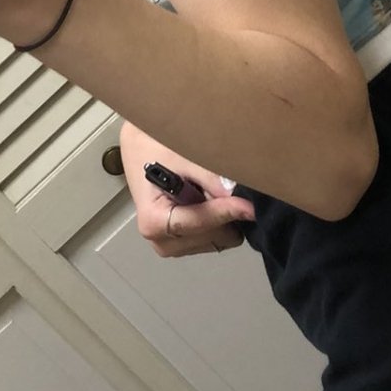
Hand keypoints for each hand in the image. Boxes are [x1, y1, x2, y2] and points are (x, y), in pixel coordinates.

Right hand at [118, 122, 256, 258]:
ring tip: (208, 189)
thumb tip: (233, 193)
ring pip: (219, 240)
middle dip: (225, 215)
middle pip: (214, 238)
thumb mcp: (180, 155)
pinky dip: (219, 219)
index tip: (250, 207)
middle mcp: (161, 241)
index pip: (199, 223)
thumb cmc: (153, 147)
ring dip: (223, 217)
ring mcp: (172, 245)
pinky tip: (206, 197)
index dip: (226, 214)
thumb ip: (206, 176)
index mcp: (154, 221)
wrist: (140, 146)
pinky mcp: (182, 243)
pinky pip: (215, 237)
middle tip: (223, 187)